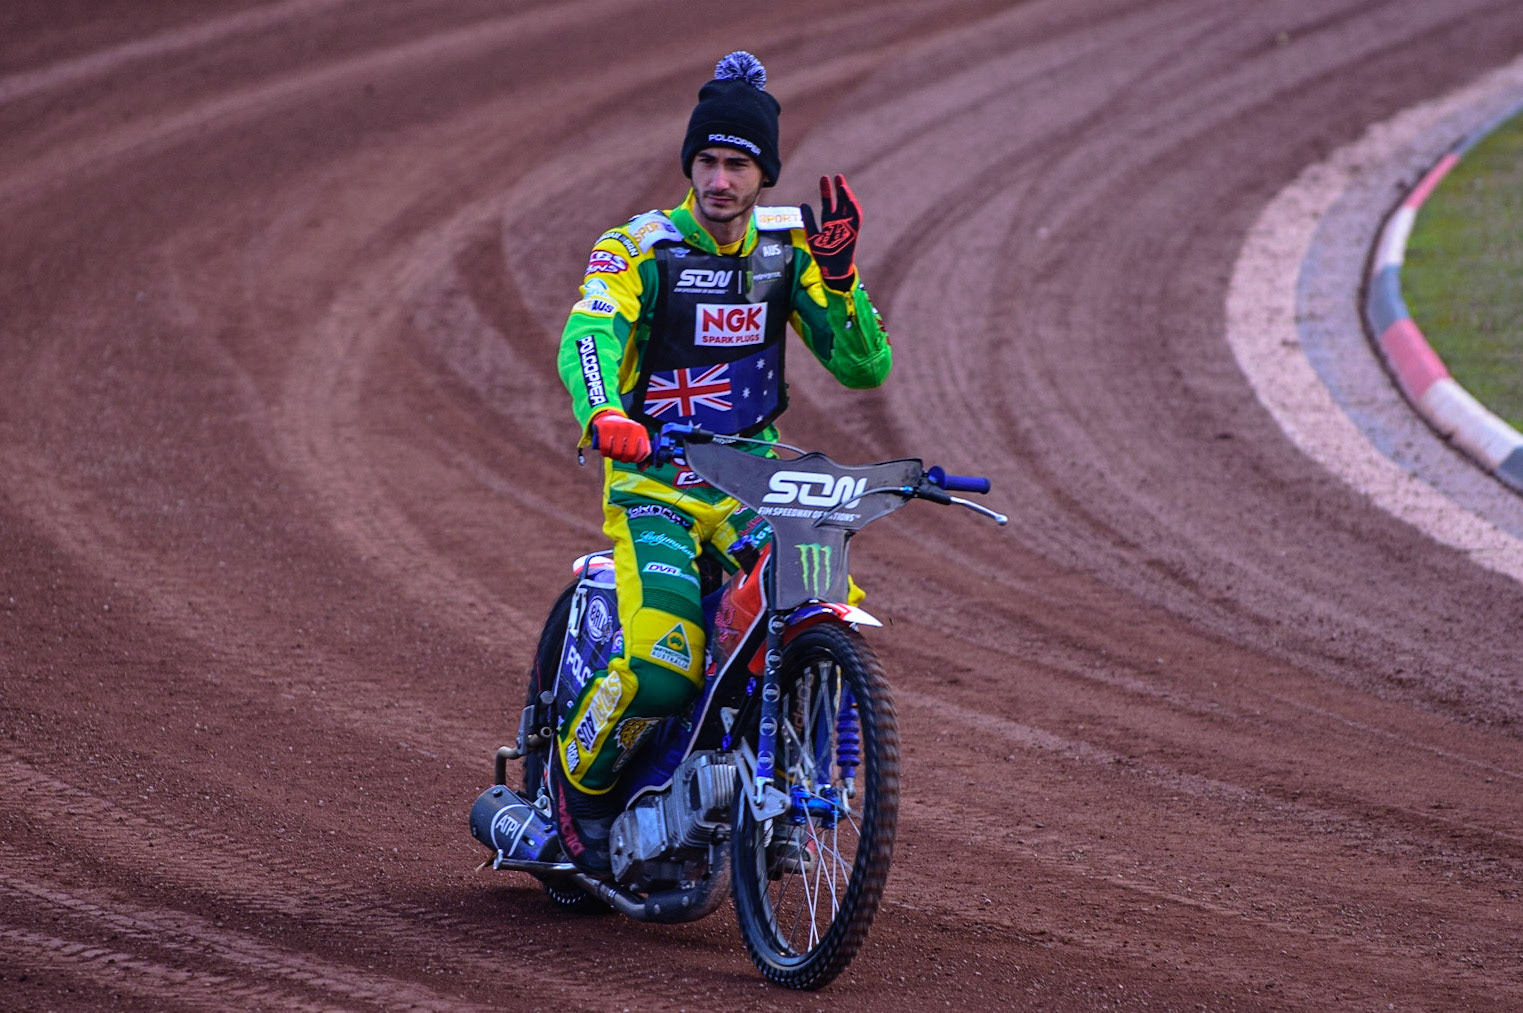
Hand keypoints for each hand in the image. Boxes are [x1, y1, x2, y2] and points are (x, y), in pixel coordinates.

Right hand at [591, 412, 650, 462]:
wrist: (607, 416)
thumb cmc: (623, 432)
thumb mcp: (634, 437)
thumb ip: (640, 452)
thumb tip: (641, 468)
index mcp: (640, 430)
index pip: (644, 451)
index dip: (637, 459)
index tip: (632, 459)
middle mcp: (630, 427)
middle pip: (630, 455)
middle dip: (624, 459)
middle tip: (620, 457)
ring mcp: (618, 427)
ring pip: (617, 453)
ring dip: (613, 456)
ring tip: (613, 452)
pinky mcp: (605, 428)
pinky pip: (605, 448)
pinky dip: (605, 453)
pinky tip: (606, 451)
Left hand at [800, 174, 860, 291]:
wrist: (831, 268)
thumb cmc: (822, 255)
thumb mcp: (812, 235)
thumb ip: (809, 220)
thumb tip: (803, 204)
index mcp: (829, 222)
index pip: (828, 203)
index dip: (826, 191)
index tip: (824, 178)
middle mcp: (838, 222)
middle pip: (839, 201)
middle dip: (837, 189)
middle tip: (835, 176)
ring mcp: (846, 225)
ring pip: (848, 206)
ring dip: (846, 194)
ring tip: (841, 183)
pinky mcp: (853, 230)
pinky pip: (855, 215)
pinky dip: (852, 205)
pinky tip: (847, 195)